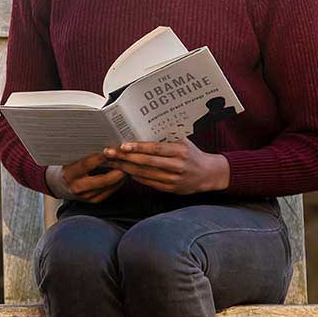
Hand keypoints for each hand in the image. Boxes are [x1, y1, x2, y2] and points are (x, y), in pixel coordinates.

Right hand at [61, 152, 128, 201]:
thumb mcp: (71, 160)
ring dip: (121, 177)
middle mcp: (77, 187)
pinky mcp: (94, 201)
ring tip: (128, 167)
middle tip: (127, 162)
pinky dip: (118, 183)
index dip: (101, 157)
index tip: (113, 150)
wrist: (61, 185)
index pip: (87, 164)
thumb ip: (85, 156)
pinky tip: (122, 175)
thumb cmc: (68, 169)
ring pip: (109, 187)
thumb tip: (103, 147)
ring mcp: (86, 196)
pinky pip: (110, 192)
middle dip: (117, 171)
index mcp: (70, 174)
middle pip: (103, 180)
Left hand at [107, 139, 229, 193]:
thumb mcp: (184, 141)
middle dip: (126, 158)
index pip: (155, 149)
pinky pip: (149, 183)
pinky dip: (136, 177)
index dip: (138, 148)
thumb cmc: (192, 154)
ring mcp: (173, 180)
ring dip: (126, 168)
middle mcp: (177, 166)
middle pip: (147, 162)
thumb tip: (144, 127)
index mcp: (180, 151)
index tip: (122, 145)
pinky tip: (126, 172)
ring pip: (145, 174)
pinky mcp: (170, 190)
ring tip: (112, 163)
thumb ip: (167, 137)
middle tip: (109, 153)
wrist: (208, 174)